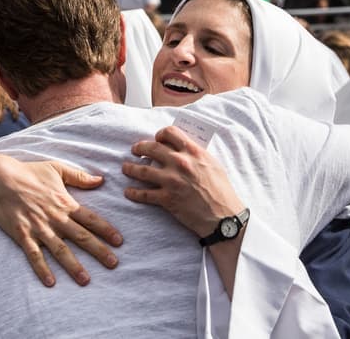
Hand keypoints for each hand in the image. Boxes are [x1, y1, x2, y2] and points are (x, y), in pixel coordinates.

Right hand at [0, 155, 123, 287]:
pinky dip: (42, 269)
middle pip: (81, 237)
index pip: (90, 219)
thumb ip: (80, 176)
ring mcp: (39, 228)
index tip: (119, 241)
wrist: (0, 179)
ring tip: (85, 280)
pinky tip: (50, 282)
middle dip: (99, 251)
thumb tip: (101, 180)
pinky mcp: (23, 235)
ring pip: (60, 250)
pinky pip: (34, 255)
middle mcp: (55, 218)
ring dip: (74, 266)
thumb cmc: (29, 172)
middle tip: (113, 264)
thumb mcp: (57, 169)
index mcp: (65, 203)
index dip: (106, 230)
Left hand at [122, 126, 244, 239]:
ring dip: (130, 168)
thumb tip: (183, 148)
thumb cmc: (221, 190)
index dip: (160, 134)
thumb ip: (197, 154)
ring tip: (125, 168)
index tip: (156, 139)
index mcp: (193, 152)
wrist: (223, 217)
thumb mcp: (213, 164)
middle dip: (139, 148)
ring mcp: (172, 181)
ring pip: (142, 170)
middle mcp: (180, 163)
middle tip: (134, 150)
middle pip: (151, 148)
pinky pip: (144, 194)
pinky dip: (133, 192)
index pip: (170, 133)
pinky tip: (128, 191)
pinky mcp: (167, 199)